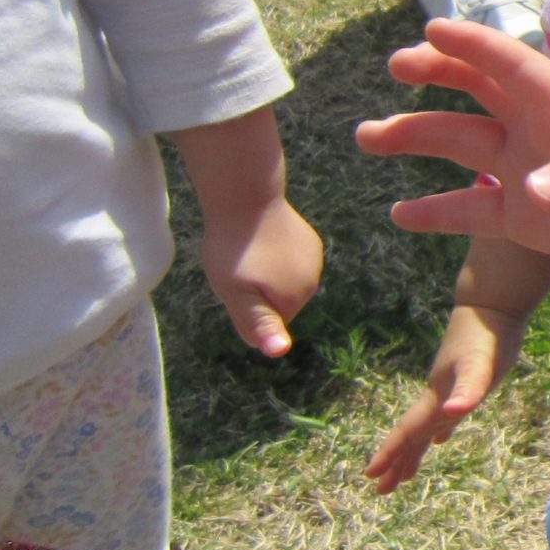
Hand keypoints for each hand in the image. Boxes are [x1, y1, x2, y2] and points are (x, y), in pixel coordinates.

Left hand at [168, 106, 321, 356]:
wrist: (245, 197)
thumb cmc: (234, 250)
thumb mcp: (236, 294)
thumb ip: (259, 324)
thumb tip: (282, 352)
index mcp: (296, 298)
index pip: (270, 326)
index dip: (247, 312)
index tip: (235, 288)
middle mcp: (313, 282)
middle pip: (279, 304)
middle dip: (258, 295)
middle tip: (237, 272)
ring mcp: (314, 258)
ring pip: (285, 283)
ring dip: (267, 276)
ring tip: (247, 255)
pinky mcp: (310, 240)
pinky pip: (291, 262)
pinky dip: (276, 257)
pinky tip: (260, 241)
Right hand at [356, 21, 549, 279]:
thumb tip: (536, 194)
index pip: (514, 68)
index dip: (476, 47)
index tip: (432, 29)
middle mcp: (539, 136)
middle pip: (477, 94)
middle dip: (436, 76)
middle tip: (395, 67)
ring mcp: (529, 175)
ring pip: (462, 148)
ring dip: (416, 138)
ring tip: (366, 137)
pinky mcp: (530, 220)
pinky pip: (473, 211)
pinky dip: (437, 212)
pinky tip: (399, 214)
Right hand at [367, 305, 525, 493]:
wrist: (492, 306)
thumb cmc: (486, 337)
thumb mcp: (480, 365)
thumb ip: (468, 389)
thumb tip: (454, 413)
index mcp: (436, 397)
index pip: (408, 431)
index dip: (390, 453)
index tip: (371, 477)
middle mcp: (437, 396)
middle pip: (412, 435)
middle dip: (396, 462)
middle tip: (382, 490)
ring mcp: (449, 389)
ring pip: (426, 428)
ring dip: (415, 450)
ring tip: (406, 473)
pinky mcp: (464, 383)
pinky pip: (445, 415)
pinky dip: (440, 429)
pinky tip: (441, 437)